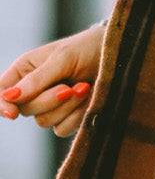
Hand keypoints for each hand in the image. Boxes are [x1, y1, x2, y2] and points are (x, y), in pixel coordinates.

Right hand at [0, 21, 105, 138]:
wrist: (119, 58)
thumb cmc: (87, 49)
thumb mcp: (62, 59)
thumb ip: (37, 79)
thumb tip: (9, 97)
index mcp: (25, 71)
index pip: (1, 92)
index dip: (2, 104)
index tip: (12, 113)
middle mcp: (33, 89)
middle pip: (25, 110)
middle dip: (49, 100)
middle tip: (69, 87)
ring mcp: (50, 105)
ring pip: (44, 122)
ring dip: (67, 107)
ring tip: (84, 87)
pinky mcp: (67, 117)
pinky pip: (62, 129)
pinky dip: (77, 116)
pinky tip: (89, 98)